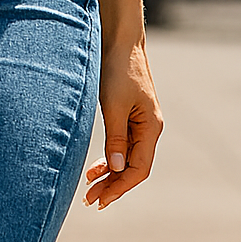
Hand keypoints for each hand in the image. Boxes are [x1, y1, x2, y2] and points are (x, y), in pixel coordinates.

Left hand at [84, 39, 162, 208]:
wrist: (120, 41)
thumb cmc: (118, 70)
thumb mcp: (114, 106)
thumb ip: (115, 138)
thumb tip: (115, 168)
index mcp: (150, 128)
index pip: (138, 169)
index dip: (119, 186)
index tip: (100, 199)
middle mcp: (148, 129)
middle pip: (133, 167)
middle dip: (112, 185)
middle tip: (90, 200)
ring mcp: (139, 123)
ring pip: (126, 158)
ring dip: (109, 173)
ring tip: (90, 188)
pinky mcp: (128, 115)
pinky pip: (121, 144)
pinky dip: (108, 157)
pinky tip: (95, 167)